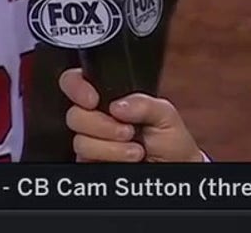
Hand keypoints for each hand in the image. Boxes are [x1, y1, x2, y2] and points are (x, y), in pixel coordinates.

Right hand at [59, 68, 204, 162]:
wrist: (175, 169)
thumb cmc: (170, 141)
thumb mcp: (165, 114)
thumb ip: (143, 103)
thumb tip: (117, 106)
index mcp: (109, 98)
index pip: (76, 82)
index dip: (77, 87)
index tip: (93, 100)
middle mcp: (96, 118)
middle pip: (74, 115)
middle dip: (102, 125)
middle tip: (128, 131)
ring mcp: (92, 142)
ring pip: (80, 141)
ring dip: (110, 147)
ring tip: (136, 150)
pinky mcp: (91, 162)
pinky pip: (85, 159)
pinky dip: (109, 158)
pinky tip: (127, 160)